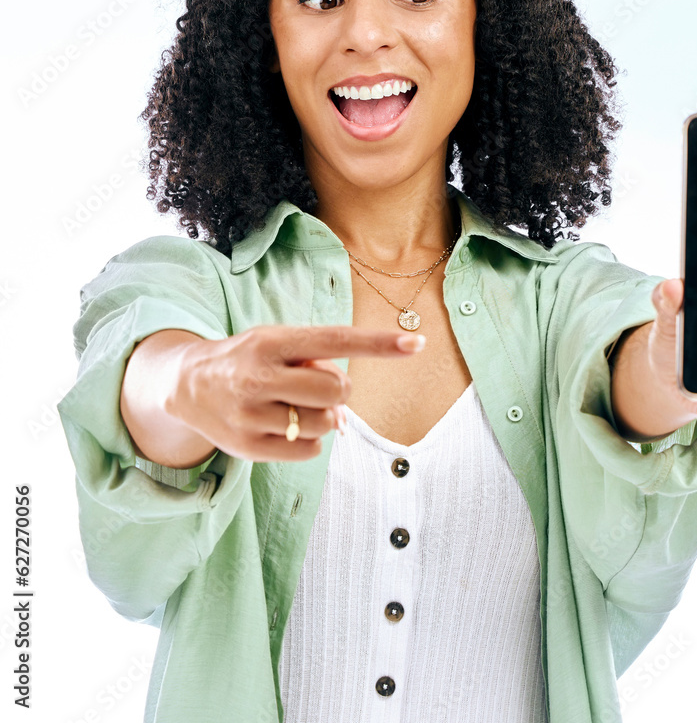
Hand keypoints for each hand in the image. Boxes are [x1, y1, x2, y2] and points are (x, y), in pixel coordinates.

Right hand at [166, 325, 424, 461]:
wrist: (185, 384)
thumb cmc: (250, 360)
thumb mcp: (276, 343)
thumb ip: (315, 363)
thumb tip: (342, 414)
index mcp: (272, 341)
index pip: (336, 340)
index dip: (379, 344)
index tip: (417, 343)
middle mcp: (259, 376)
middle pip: (337, 389)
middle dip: (337, 390)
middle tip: (312, 386)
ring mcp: (251, 414)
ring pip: (326, 423)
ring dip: (322, 416)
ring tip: (292, 405)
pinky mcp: (247, 448)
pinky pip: (310, 451)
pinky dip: (308, 440)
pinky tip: (283, 427)